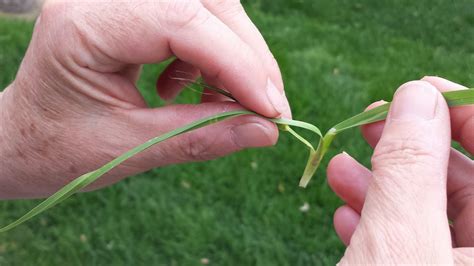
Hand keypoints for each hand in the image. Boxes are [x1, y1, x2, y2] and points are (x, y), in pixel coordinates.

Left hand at [0, 0, 290, 198]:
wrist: (22, 139)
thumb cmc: (57, 149)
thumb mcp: (130, 149)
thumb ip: (201, 136)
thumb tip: (267, 131)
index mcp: (86, 24)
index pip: (182, 21)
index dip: (238, 64)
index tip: (273, 110)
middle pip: (203, 3)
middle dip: (247, 57)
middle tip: (270, 108)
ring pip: (207, 7)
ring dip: (234, 56)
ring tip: (231, 103)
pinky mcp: (133, 11)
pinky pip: (194, 19)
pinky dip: (210, 56)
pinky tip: (188, 88)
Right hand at [327, 77, 473, 263]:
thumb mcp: (398, 239)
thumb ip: (410, 166)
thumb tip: (418, 95)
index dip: (463, 111)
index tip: (418, 87)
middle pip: (461, 181)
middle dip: (407, 147)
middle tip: (367, 123)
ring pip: (427, 212)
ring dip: (378, 184)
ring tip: (337, 168)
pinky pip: (408, 243)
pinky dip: (374, 223)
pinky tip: (344, 216)